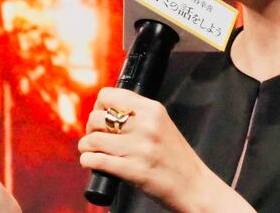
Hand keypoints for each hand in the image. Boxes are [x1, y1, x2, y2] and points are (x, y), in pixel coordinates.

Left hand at [79, 88, 244, 212]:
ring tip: (90, 151)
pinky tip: (91, 162)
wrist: (193, 185)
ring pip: (93, 139)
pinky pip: (97, 160)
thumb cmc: (176, 156)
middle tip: (95, 137)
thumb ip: (139, 114)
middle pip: (97, 117)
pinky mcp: (133, 170)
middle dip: (90, 128)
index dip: (98, 106)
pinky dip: (88, 161)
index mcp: (152, 109)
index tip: (100, 116)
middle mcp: (145, 125)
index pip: (109, 95)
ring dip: (86, 146)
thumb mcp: (162, 123)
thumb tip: (107, 110)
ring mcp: (139, 148)